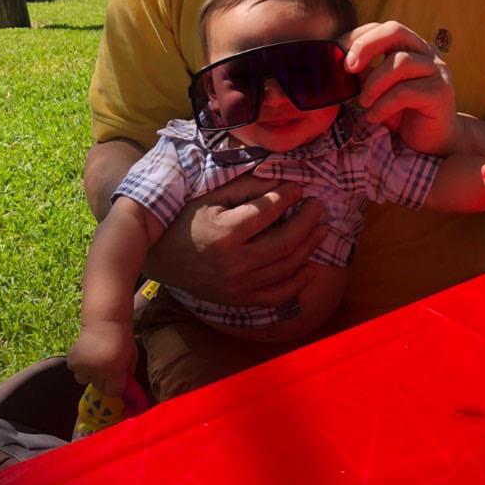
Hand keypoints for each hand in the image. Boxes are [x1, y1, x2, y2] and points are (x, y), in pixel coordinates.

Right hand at [68, 320, 137, 396]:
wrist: (105, 321)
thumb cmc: (122, 339)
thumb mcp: (131, 358)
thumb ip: (127, 374)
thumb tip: (123, 389)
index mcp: (114, 371)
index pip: (113, 392)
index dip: (115, 386)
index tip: (116, 379)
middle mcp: (97, 372)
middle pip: (98, 387)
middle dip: (103, 380)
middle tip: (106, 367)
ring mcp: (83, 367)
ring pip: (84, 380)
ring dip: (89, 374)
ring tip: (95, 360)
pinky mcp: (72, 361)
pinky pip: (76, 370)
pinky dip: (80, 365)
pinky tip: (86, 354)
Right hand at [145, 173, 326, 306]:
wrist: (162, 259)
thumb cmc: (186, 221)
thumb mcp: (210, 197)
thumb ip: (246, 188)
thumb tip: (281, 183)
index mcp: (224, 233)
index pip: (267, 212)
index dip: (287, 197)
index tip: (298, 187)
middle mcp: (234, 263)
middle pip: (285, 243)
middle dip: (307, 221)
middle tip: (318, 205)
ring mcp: (238, 286)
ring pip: (286, 268)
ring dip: (310, 247)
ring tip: (321, 228)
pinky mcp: (240, 301)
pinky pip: (278, 295)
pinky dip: (299, 282)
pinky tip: (312, 267)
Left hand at [344, 21, 457, 154]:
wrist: (433, 141)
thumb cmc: (402, 113)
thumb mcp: (377, 90)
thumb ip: (364, 74)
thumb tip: (338, 63)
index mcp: (411, 46)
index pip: (384, 28)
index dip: (359, 38)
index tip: (338, 56)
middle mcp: (427, 53)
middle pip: (395, 31)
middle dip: (366, 46)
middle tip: (349, 69)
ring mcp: (437, 70)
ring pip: (400, 62)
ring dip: (374, 83)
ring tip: (364, 103)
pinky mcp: (440, 92)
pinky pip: (405, 91)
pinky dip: (383, 105)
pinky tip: (374, 117)